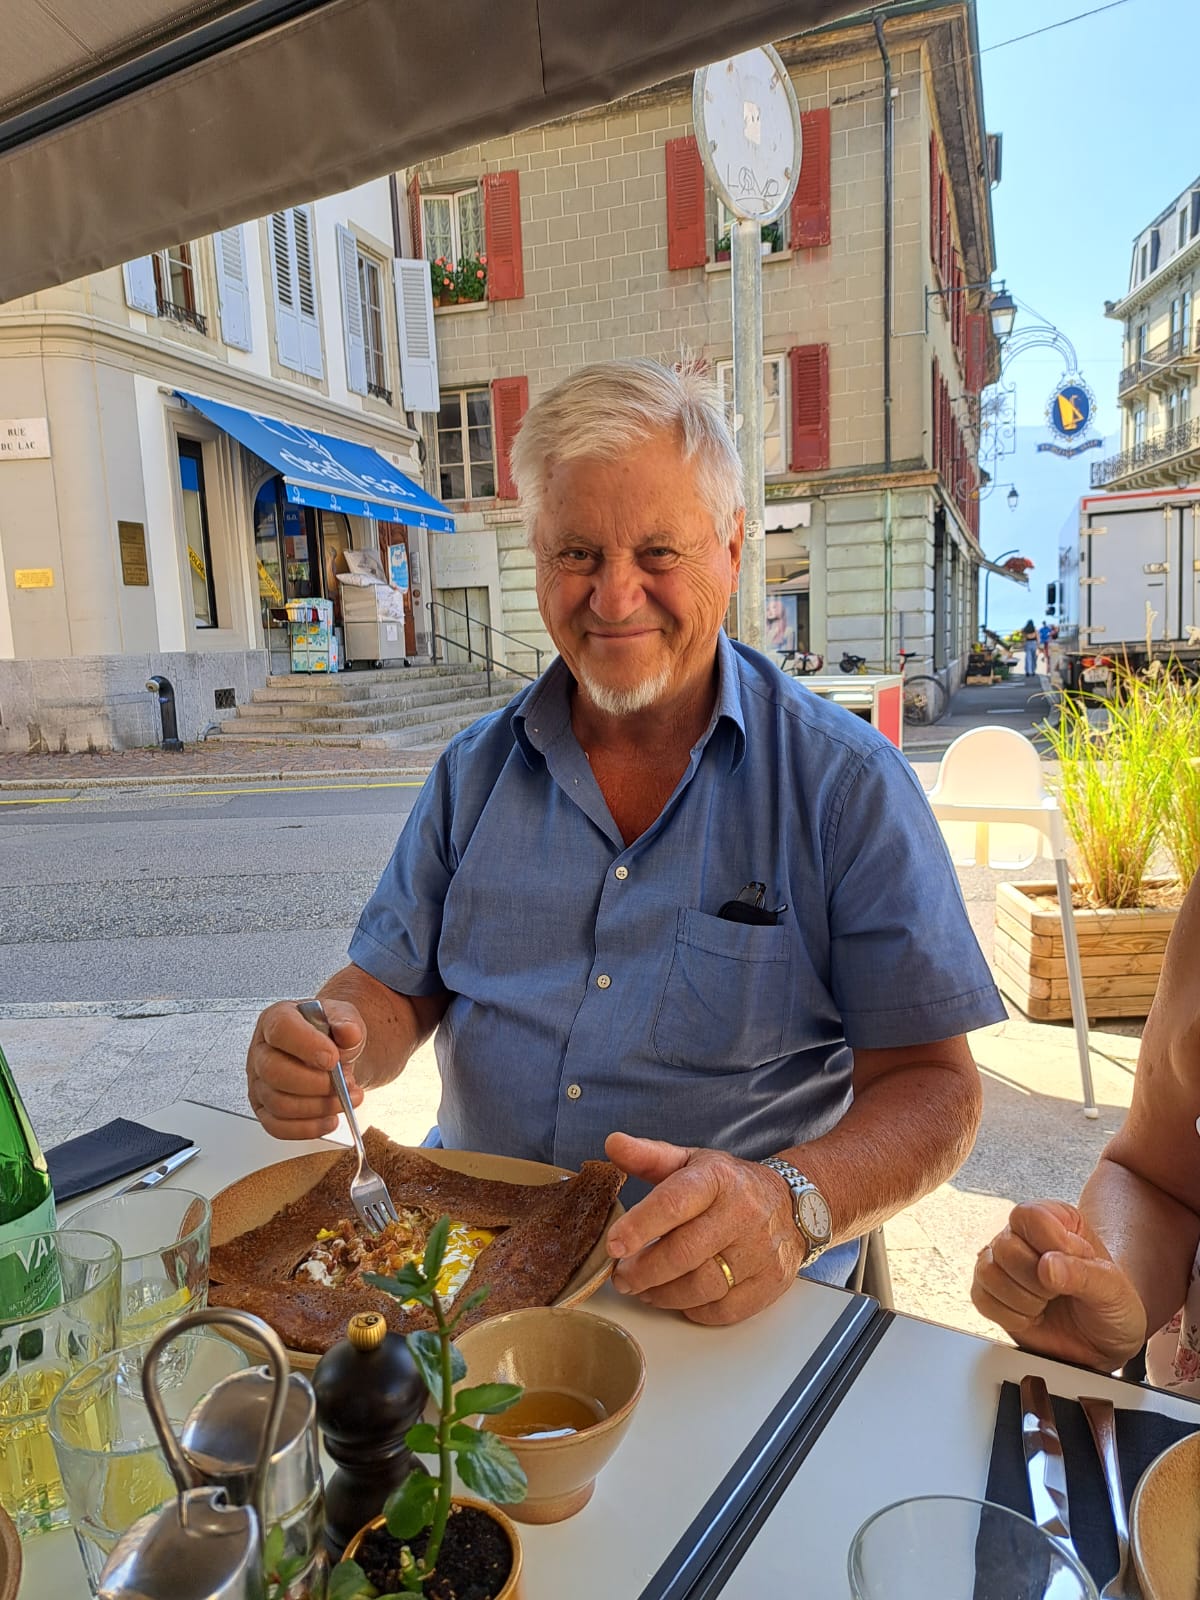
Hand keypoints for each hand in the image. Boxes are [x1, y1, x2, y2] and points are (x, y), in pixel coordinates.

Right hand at [246, 999, 366, 1139]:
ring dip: (318, 1108)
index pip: (281, 1030)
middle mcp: (261, 1051)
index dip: (307, 1046)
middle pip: (274, 1072)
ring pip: (278, 1103)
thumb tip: (349, 1033)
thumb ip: (346, 1022)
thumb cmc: (329, 1034)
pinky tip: (330, 1119)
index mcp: (276, 1019)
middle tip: (344, 1084)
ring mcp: (259, 1082)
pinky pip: (277, 1127)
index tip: (333, 1059)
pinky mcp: (264, 1109)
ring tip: (345, 1100)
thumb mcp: (343, 1018)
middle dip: (315, 1084)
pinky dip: (307, 1128)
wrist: (331, 1053)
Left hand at [602, 1132, 805, 1325]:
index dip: (639, 1226)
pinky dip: (693, 1310)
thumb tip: (613, 1143)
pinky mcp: (770, 1283)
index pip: (674, 1202)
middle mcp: (742, 1213)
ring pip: (702, 1287)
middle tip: (622, 1276)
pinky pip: (723, 1310)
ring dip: (663, 1294)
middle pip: (685, 1252)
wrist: (792, 1206)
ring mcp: (760, 1251)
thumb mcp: (692, 1162)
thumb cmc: (730, 1187)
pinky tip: (679, 1298)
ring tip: (644, 1288)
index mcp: (717, 1179)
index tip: (613, 1245)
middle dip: (644, 1271)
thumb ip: (650, 1157)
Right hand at [971, 1200, 1146, 1370]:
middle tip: (1062, 1291)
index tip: (1077, 1265)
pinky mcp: (990, 1292)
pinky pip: (982, 1299)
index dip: (1052, 1244)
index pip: (1031, 1216)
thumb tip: (1047, 1266)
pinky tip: (1032, 1316)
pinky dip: (1011, 1316)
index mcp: (1055, 1218)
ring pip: (989, 1272)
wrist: (1103, 1343)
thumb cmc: (1111, 1307)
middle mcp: (1023, 1236)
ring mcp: (1003, 1264)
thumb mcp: (1114, 1289)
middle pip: (1006, 1247)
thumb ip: (1084, 1274)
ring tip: (1048, 1304)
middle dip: (1038, 1281)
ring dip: (1025, 1300)